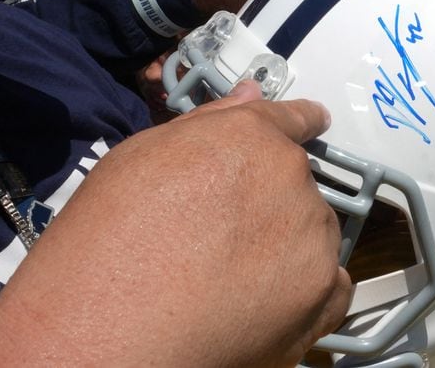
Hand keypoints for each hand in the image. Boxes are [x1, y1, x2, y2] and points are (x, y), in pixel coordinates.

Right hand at [0, 82, 349, 365]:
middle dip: (266, 204)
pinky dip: (308, 294)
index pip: (289, 119)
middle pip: (294, 184)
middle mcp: (291, 180)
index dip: (298, 121)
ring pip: (311, 233)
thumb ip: (206, 125)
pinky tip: (264, 306)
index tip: (313, 121)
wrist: (104, 337)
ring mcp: (311, 239)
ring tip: (225, 279)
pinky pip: (332, 285)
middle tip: (217, 238)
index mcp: (248, 139)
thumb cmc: (103, 252)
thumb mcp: (135, 162)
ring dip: (285, 247)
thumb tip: (248, 97)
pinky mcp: (322, 295)